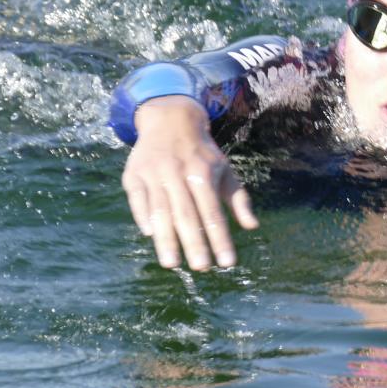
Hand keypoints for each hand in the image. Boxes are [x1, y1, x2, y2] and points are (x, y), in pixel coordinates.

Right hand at [121, 98, 258, 269]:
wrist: (169, 118)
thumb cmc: (202, 152)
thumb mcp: (225, 170)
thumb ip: (238, 199)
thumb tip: (252, 226)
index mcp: (203, 173)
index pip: (213, 212)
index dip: (220, 238)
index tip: (228, 263)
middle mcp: (178, 173)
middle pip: (187, 214)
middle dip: (194, 243)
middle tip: (201, 269)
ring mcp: (154, 173)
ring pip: (160, 210)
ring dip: (165, 238)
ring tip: (171, 264)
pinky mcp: (134, 173)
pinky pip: (137, 198)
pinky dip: (141, 215)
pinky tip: (148, 234)